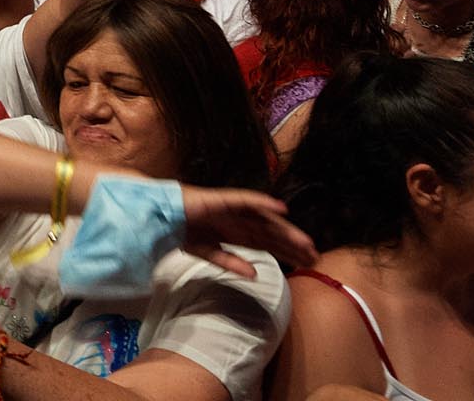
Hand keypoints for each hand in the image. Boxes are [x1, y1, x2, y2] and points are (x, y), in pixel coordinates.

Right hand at [181, 185, 317, 275]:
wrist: (157, 216)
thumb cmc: (179, 232)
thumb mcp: (207, 253)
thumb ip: (229, 263)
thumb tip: (254, 275)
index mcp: (234, 233)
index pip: (267, 244)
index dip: (287, 252)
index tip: (307, 265)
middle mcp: (238, 220)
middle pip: (272, 233)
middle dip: (293, 245)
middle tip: (316, 258)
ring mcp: (232, 208)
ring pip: (266, 220)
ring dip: (286, 230)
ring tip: (305, 242)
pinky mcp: (223, 199)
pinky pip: (246, 200)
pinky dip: (263, 202)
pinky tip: (281, 209)